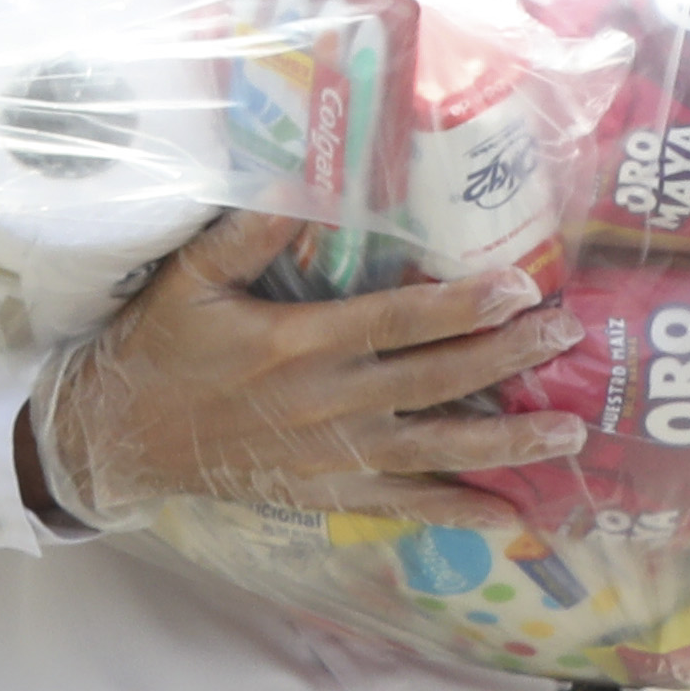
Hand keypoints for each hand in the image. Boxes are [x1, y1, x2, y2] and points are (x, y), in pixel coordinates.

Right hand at [24, 214, 583, 531]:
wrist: (118, 437)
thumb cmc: (162, 347)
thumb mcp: (192, 281)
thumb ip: (249, 233)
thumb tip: (303, 175)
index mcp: (300, 343)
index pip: (398, 320)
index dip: (464, 304)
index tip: (522, 286)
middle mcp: (326, 401)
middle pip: (435, 378)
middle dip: (509, 357)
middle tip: (570, 335)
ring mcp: (331, 454)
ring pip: (434, 447)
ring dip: (505, 441)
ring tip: (570, 431)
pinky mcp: (327, 493)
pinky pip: (402, 505)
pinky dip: (455, 510)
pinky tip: (510, 515)